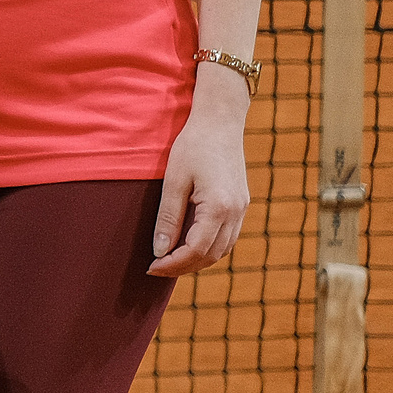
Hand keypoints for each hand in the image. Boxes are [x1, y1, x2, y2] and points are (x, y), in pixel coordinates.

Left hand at [149, 100, 249, 275]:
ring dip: (197, 260)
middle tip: (156, 268)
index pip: (196, 249)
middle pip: (211, 255)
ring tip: (169, 261)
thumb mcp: (174, 180)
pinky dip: (209, 248)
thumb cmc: (193, 146)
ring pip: (222, 250)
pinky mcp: (241, 205)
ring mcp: (242, 210)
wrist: (220, 123)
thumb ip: (168, 217)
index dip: (173, 263)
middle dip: (183, 267)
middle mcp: (236, 213)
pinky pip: (227, 237)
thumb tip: (159, 250)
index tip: (151, 267)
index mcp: (219, 207)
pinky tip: (188, 245)